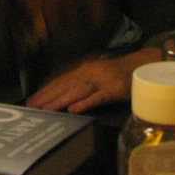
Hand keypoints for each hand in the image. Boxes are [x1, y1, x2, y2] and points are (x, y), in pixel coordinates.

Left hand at [25, 47, 160, 112]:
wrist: (144, 65)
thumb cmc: (119, 73)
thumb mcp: (97, 75)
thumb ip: (81, 83)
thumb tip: (63, 96)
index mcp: (84, 70)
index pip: (60, 81)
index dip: (45, 91)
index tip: (30, 101)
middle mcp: (90, 73)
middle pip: (65, 86)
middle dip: (47, 97)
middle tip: (32, 107)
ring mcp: (102, 80)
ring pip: (77, 91)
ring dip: (60, 100)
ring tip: (46, 109)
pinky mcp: (115, 89)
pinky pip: (98, 97)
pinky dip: (85, 103)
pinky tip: (73, 109)